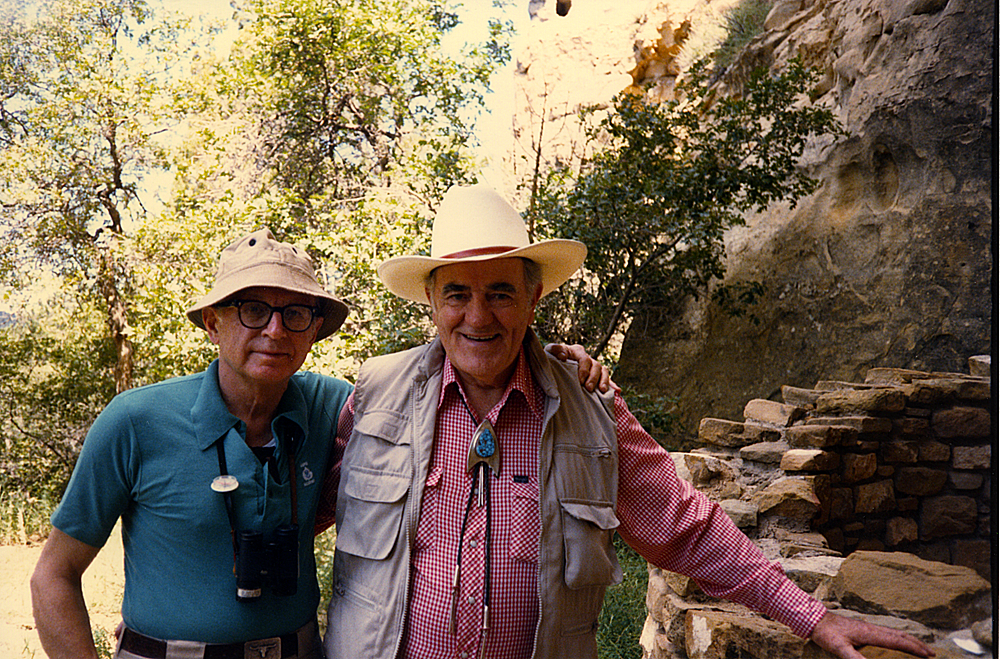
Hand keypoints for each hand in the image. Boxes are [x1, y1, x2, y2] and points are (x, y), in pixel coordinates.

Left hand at [544, 343, 616, 392]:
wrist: (554, 364)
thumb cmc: (552, 358)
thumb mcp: (550, 352)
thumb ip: (555, 350)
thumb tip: (563, 356)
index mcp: (577, 351)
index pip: (584, 359)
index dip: (583, 369)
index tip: (580, 381)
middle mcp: (587, 358)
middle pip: (595, 365)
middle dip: (592, 378)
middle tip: (588, 388)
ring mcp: (593, 366)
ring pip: (603, 371)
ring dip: (603, 381)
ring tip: (601, 390)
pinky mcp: (596, 376)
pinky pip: (607, 378)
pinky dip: (612, 384)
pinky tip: (617, 391)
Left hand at [809, 611, 933, 658]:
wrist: (815, 619)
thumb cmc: (826, 633)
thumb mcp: (839, 648)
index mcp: (870, 633)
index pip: (897, 640)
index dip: (914, 648)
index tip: (929, 655)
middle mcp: (872, 628)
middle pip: (900, 635)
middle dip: (917, 644)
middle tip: (931, 653)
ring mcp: (868, 627)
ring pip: (894, 633)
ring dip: (908, 640)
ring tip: (920, 647)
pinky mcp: (863, 628)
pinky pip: (886, 633)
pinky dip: (898, 638)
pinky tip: (896, 642)